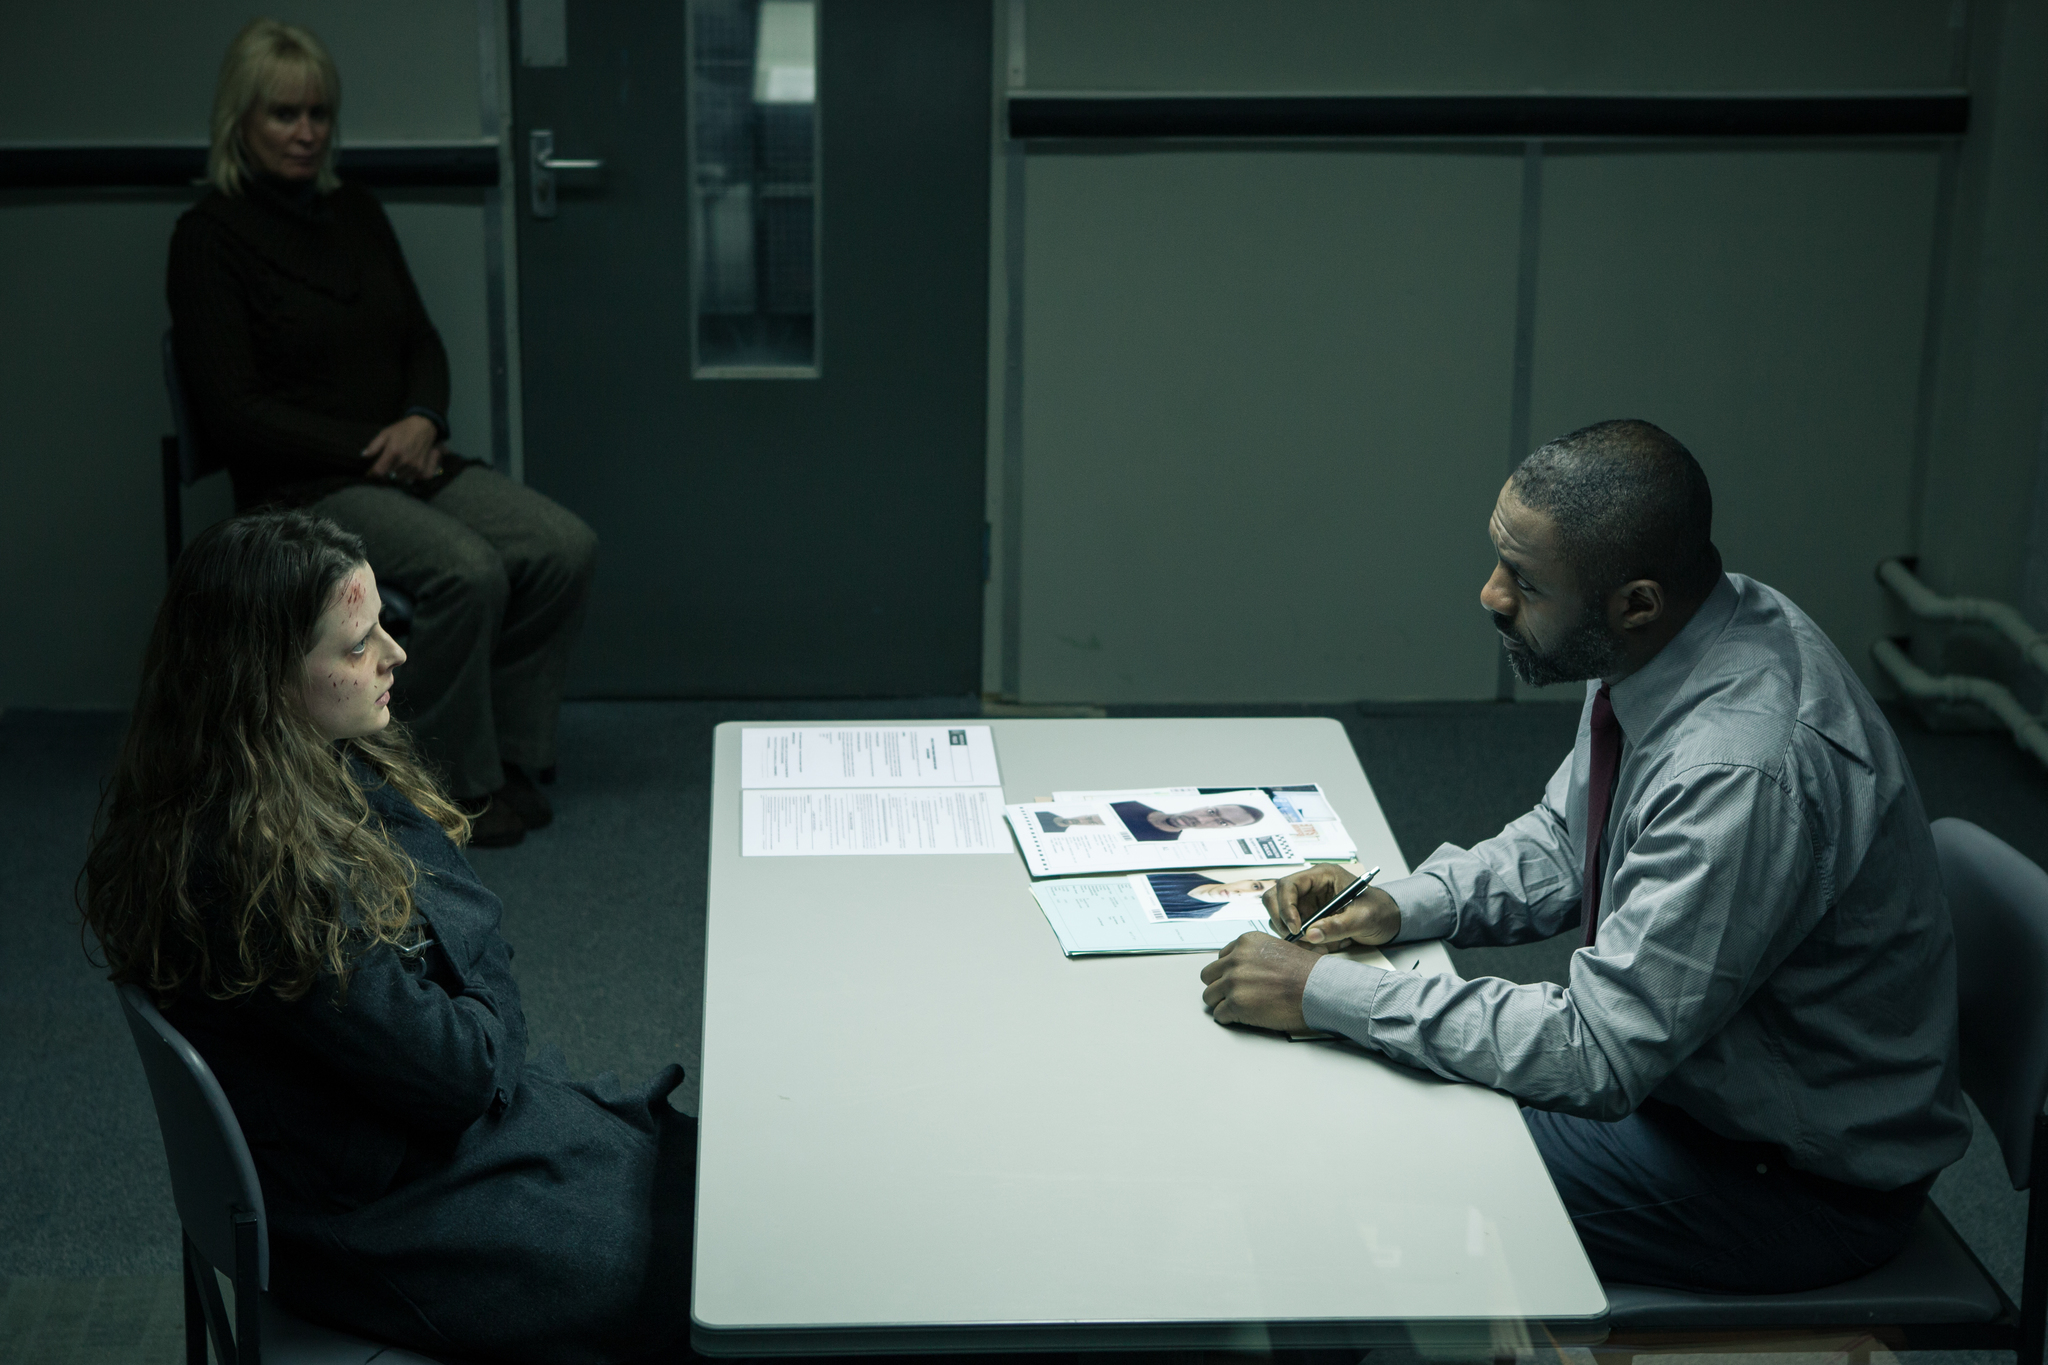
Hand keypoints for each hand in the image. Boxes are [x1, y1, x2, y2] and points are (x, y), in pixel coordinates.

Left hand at [364, 415, 442, 482]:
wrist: (424, 427)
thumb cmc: (402, 429)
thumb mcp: (385, 433)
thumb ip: (374, 446)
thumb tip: (363, 456)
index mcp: (394, 452)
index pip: (379, 471)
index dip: (372, 473)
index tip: (370, 472)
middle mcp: (405, 461)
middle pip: (388, 477)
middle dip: (383, 473)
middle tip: (384, 467)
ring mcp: (415, 466)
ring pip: (399, 479)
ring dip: (394, 476)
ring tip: (394, 468)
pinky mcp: (422, 469)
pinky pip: (410, 480)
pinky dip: (406, 477)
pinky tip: (404, 470)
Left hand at [1200, 931, 1318, 1031]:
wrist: (1319, 989)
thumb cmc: (1308, 972)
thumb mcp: (1279, 948)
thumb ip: (1257, 955)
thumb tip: (1248, 967)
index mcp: (1246, 943)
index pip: (1221, 958)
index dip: (1228, 971)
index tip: (1235, 980)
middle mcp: (1236, 959)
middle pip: (1209, 976)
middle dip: (1220, 986)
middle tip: (1232, 995)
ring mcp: (1233, 982)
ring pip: (1209, 995)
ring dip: (1221, 1003)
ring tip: (1237, 1008)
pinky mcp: (1236, 1004)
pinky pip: (1218, 1014)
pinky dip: (1228, 1018)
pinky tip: (1240, 1018)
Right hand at [1263, 864, 1400, 948]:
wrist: (1388, 921)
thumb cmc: (1380, 910)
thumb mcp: (1363, 918)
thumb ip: (1338, 926)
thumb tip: (1311, 934)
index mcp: (1322, 876)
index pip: (1288, 885)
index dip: (1286, 906)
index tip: (1296, 928)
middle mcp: (1310, 888)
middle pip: (1275, 897)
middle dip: (1282, 920)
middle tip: (1296, 938)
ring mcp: (1307, 903)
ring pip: (1280, 916)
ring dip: (1292, 934)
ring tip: (1317, 946)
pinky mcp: (1308, 918)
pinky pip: (1292, 930)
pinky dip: (1301, 942)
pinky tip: (1321, 947)